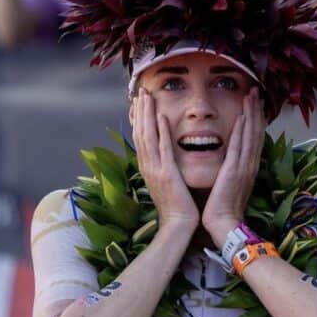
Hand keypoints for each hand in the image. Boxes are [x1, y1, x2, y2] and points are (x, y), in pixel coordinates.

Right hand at [132, 90, 198, 227]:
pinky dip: (162, 132)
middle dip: (140, 111)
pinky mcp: (167, 174)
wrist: (178, 224)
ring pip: (148, 136)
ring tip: (147, 97)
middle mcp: (147, 166)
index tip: (138, 102)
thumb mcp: (166, 182)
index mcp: (147, 167)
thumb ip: (163, 166)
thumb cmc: (176, 206)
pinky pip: (164, 149)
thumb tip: (163, 155)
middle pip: (140, 133)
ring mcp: (155, 170)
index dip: (138, 118)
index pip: (139, 137)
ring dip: (147, 115)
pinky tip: (162, 117)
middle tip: (140, 91)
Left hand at [202, 88, 265, 248]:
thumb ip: (232, 169)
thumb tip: (230, 159)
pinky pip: (239, 146)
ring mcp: (244, 167)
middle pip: (256, 131)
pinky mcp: (234, 171)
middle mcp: (250, 164)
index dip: (255, 118)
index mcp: (248, 167)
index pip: (254, 137)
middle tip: (255, 90)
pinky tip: (243, 115)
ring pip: (251, 134)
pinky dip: (242, 130)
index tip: (254, 102)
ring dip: (251, 113)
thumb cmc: (224, 208)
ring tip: (251, 95)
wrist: (224, 225)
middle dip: (256, 110)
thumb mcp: (230, 184)